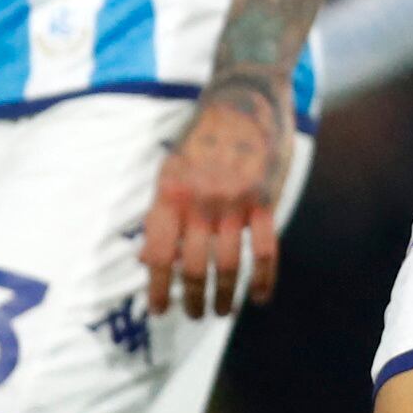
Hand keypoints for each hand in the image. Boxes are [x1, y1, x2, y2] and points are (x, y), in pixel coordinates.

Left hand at [143, 85, 289, 317]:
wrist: (244, 97)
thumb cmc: (203, 135)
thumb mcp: (170, 167)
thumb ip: (163, 211)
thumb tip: (148, 258)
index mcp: (170, 194)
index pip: (157, 255)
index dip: (156, 289)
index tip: (157, 311)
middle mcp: (199, 202)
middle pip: (193, 267)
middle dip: (192, 299)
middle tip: (195, 315)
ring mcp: (234, 201)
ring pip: (228, 264)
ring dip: (225, 296)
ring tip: (222, 311)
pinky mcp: (264, 199)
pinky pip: (265, 250)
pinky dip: (263, 279)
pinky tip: (260, 297)